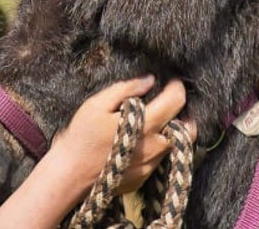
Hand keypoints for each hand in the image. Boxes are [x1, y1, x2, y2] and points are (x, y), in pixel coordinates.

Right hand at [48, 77, 193, 200]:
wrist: (70, 174)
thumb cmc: (81, 136)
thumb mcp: (98, 104)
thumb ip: (126, 89)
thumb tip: (149, 79)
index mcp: (146, 126)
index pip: (176, 101)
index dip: (177, 86)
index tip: (172, 81)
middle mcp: (155, 148)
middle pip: (188, 129)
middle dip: (186, 114)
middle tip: (172, 104)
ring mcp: (151, 165)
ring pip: (174, 144)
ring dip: (170, 130)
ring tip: (155, 120)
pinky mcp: (144, 177)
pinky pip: (159, 159)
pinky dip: (156, 147)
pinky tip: (140, 141)